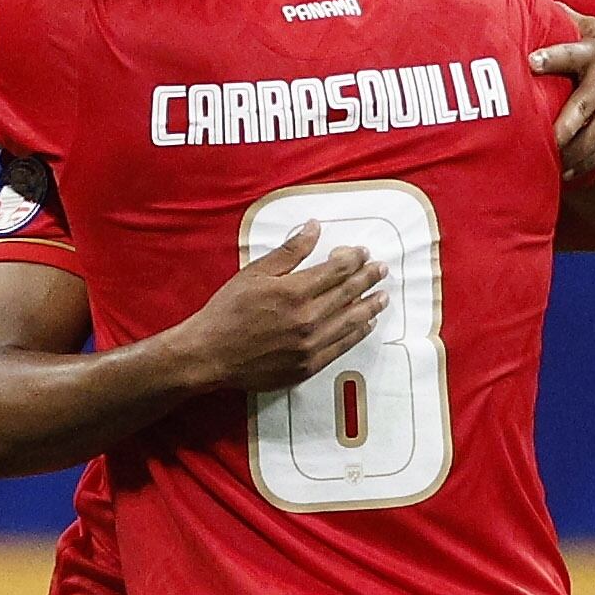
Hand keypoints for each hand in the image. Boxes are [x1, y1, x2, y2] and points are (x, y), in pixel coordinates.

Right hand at [174, 223, 386, 392]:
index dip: (354, 259)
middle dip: (368, 278)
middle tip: (382, 270)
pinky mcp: (308, 366)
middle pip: (349, 293)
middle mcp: (308, 318)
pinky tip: (366, 324)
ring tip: (383, 296)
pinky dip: (357, 333)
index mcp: (295, 291)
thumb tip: (314, 228)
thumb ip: (289, 251)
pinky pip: (342, 347)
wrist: (210, 354)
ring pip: (351, 321)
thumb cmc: (228, 311)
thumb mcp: (255, 272)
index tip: (363, 253)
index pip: (337, 270)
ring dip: (370, 306)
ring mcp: (310, 345)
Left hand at [529, 17, 594, 173]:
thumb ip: (570, 20)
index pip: (572, 51)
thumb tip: (531, 0)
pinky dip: (588, 163)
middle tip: (536, 143)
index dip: (553, 57)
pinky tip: (568, 174)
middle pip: (581, 106)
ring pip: (594, 135)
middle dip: (560, 128)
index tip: (532, 62)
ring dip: (570, 155)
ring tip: (547, 168)